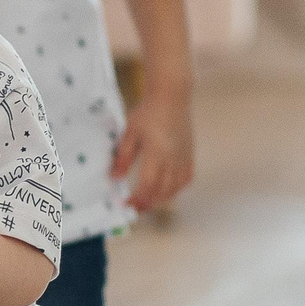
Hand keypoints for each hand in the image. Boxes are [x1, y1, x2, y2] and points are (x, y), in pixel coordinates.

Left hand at [111, 92, 194, 212]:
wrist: (172, 97)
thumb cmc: (148, 112)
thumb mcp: (129, 133)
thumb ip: (123, 157)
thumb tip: (114, 177)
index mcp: (156, 154)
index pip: (147, 185)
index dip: (137, 199)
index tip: (126, 204)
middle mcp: (173, 159)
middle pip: (161, 191)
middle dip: (147, 203)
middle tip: (135, 208)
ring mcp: (183, 158)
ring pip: (175, 188)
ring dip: (161, 199)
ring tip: (148, 202)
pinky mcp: (189, 155)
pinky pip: (186, 179)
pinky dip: (176, 189)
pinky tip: (167, 191)